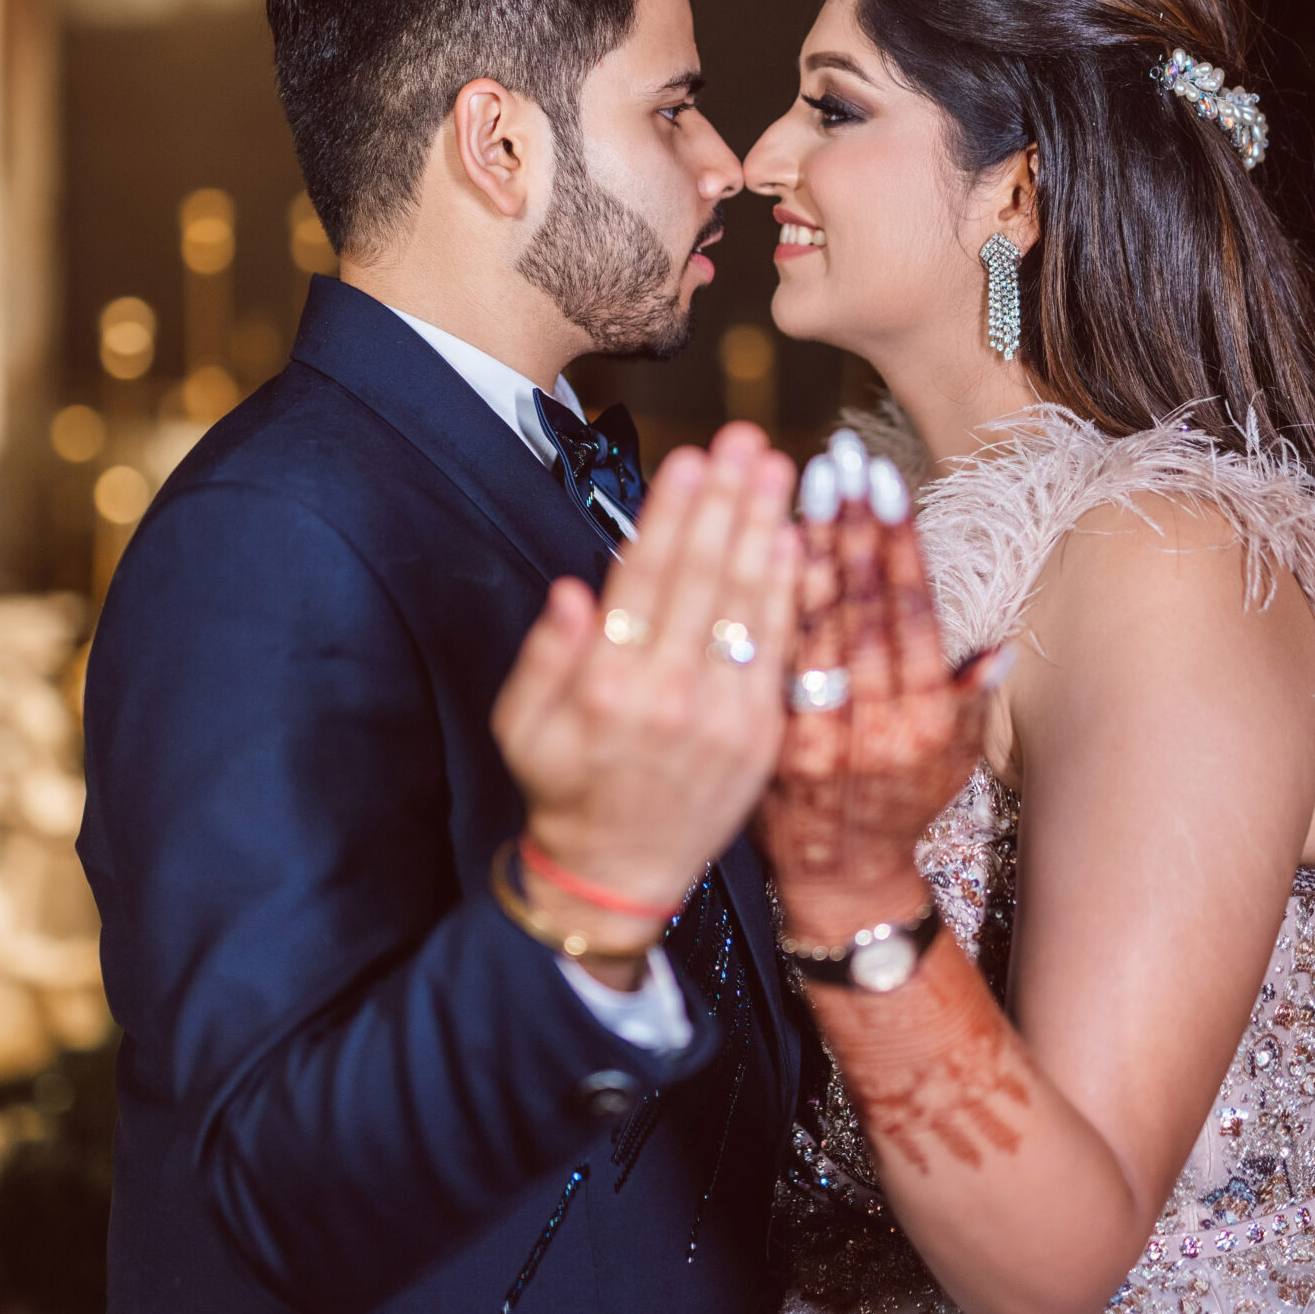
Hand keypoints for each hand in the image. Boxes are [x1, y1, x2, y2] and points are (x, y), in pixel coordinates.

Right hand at [493, 422, 801, 968]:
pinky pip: (778, 649)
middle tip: (745, 437)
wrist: (619, 875)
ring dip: (764, 527)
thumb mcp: (521, 727)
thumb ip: (545, 656)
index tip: (688, 457)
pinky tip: (793, 541)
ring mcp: (724, 716)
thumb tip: (574, 590)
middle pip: (704, 576)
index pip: (645, 578)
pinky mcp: (761, 733)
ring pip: (748, 603)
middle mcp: (671, 695)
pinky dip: (788, 593)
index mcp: (608, 686)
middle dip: (725, 500)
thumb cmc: (564, 789)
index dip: (670, 513)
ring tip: (778, 468)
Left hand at [759, 432, 1004, 944]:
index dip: (898, 541)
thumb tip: (997, 648)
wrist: (839, 875)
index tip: (884, 481)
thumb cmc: (901, 805)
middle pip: (863, 605)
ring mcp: (821, 729)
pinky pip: (771, 659)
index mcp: (926, 715)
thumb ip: (969, 699)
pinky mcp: (773, 738)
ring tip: (800, 482)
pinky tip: (759, 551)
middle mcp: (878, 720)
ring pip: (815, 624)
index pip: (913, 610)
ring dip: (807, 546)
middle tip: (839, 457)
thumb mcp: (953, 760)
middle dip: (850, 524)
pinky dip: (769, 603)